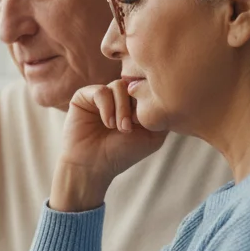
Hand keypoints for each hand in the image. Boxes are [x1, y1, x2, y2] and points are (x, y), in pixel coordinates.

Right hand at [53, 81, 166, 211]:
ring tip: (119, 128)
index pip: (146, 88)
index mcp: (133, 102)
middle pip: (134, 84)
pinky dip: (107, 107)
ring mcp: (101, 95)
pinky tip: (107, 124)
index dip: (148, 104)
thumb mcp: (153, 136)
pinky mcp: (83, 96)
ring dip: (122, 108)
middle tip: (129, 128)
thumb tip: (166, 95)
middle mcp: (117, 96)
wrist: (93, 166)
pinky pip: (101, 91)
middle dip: (135, 106)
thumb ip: (162, 115)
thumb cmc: (122, 153)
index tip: (145, 125)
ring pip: (119, 85)